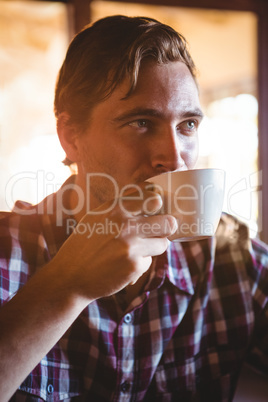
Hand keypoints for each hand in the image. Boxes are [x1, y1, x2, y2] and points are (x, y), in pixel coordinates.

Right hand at [52, 187, 176, 301]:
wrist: (69, 276)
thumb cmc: (84, 245)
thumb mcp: (96, 218)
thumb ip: (121, 209)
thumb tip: (151, 200)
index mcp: (114, 208)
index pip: (151, 196)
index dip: (157, 203)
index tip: (156, 208)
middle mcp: (124, 223)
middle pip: (167, 221)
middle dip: (166, 227)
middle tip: (160, 231)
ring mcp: (130, 245)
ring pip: (163, 243)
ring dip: (153, 247)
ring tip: (137, 250)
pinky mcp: (134, 265)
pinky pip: (149, 262)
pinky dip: (139, 265)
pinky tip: (123, 266)